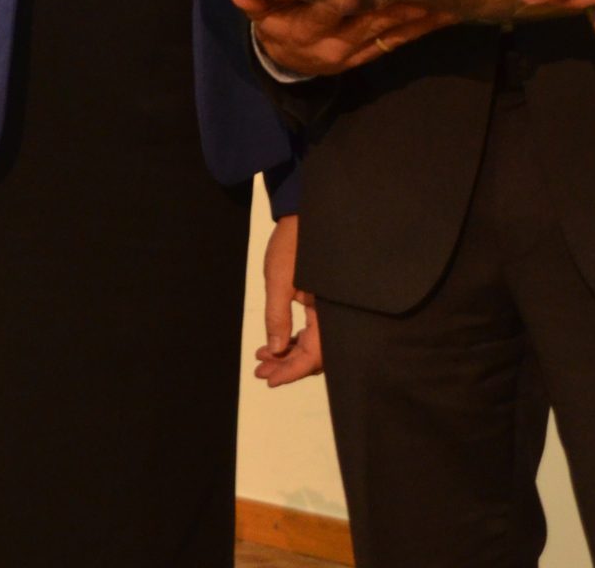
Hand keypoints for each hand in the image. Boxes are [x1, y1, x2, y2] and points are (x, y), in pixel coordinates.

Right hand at [231, 0, 452, 77]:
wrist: (287, 65)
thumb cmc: (276, 27)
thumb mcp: (260, 16)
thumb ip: (254, 1)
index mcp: (305, 30)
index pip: (322, 16)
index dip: (337, 6)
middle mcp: (335, 43)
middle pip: (368, 24)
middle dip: (397, 8)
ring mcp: (357, 50)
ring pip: (392, 33)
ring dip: (421, 20)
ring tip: (449, 3)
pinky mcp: (372, 52)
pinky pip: (400, 41)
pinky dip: (423, 29)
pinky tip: (446, 15)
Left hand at [254, 214, 321, 385]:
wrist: (301, 213)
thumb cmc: (291, 243)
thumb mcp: (279, 280)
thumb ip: (277, 316)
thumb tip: (275, 349)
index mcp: (328, 311)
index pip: (314, 355)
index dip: (292, 371)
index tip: (270, 380)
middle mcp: (332, 313)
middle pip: (314, 353)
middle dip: (286, 365)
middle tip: (261, 371)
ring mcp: (327, 306)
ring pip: (311, 342)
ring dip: (287, 353)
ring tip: (262, 359)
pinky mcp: (321, 299)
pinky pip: (310, 328)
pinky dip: (292, 337)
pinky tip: (273, 342)